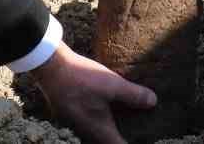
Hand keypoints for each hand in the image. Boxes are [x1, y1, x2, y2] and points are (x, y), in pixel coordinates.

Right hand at [25, 41, 154, 143]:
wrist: (50, 67)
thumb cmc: (81, 78)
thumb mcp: (112, 84)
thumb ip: (133, 95)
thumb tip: (153, 102)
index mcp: (99, 131)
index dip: (134, 143)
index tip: (145, 137)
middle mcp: (86, 133)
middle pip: (109, 141)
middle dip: (123, 136)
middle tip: (139, 127)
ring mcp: (77, 125)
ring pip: (99, 133)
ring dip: (113, 128)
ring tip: (128, 117)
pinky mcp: (72, 114)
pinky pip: (91, 124)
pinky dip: (103, 119)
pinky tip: (109, 106)